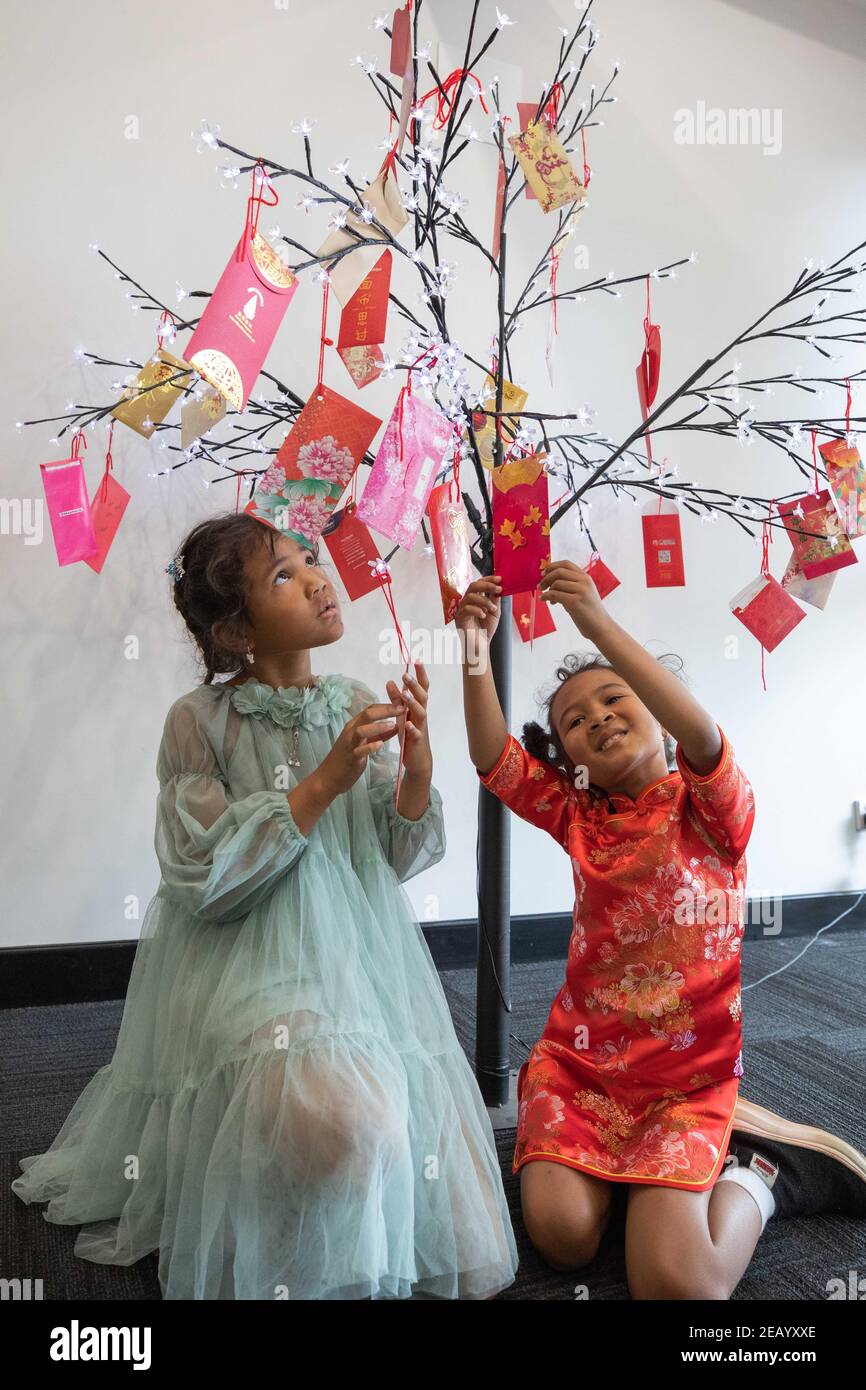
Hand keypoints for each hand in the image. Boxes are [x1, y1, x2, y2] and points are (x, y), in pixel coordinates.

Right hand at [319, 700, 401, 794]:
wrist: (329, 777)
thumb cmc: (347, 758)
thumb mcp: (364, 743)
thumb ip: (379, 735)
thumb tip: (395, 726)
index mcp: (354, 726)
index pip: (370, 709)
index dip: (386, 705)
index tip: (401, 704)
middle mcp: (351, 732)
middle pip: (367, 715)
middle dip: (386, 711)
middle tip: (401, 709)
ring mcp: (350, 744)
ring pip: (362, 730)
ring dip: (378, 727)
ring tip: (392, 725)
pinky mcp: (351, 758)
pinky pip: (360, 750)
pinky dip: (370, 747)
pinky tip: (381, 745)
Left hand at [386, 661, 431, 776]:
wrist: (418, 758)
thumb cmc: (410, 734)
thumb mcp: (402, 714)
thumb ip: (396, 699)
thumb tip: (390, 681)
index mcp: (417, 707)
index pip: (421, 687)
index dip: (420, 674)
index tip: (417, 660)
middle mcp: (421, 715)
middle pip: (422, 697)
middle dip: (414, 685)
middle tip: (405, 674)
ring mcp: (421, 727)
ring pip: (421, 713)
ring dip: (413, 703)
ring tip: (405, 695)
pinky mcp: (417, 741)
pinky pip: (417, 734)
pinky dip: (413, 728)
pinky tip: (408, 724)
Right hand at [454, 574, 502, 640]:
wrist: (480, 646)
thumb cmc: (486, 629)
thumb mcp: (495, 612)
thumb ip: (496, 600)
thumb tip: (499, 587)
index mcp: (476, 599)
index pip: (479, 583)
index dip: (489, 579)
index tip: (500, 579)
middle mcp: (468, 602)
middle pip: (473, 585)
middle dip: (487, 585)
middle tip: (498, 589)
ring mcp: (462, 609)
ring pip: (470, 596)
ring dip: (485, 601)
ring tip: (493, 609)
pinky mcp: (459, 618)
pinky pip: (466, 608)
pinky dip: (477, 610)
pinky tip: (483, 615)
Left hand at [539, 559, 608, 637]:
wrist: (600, 626)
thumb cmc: (588, 611)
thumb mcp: (582, 592)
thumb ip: (570, 584)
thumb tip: (549, 581)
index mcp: (586, 577)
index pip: (566, 564)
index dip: (552, 566)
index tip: (544, 573)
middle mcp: (584, 581)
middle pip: (559, 572)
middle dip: (546, 578)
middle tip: (540, 586)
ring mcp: (581, 591)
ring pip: (556, 583)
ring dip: (547, 590)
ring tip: (546, 597)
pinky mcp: (575, 601)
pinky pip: (555, 595)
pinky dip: (546, 597)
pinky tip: (545, 600)